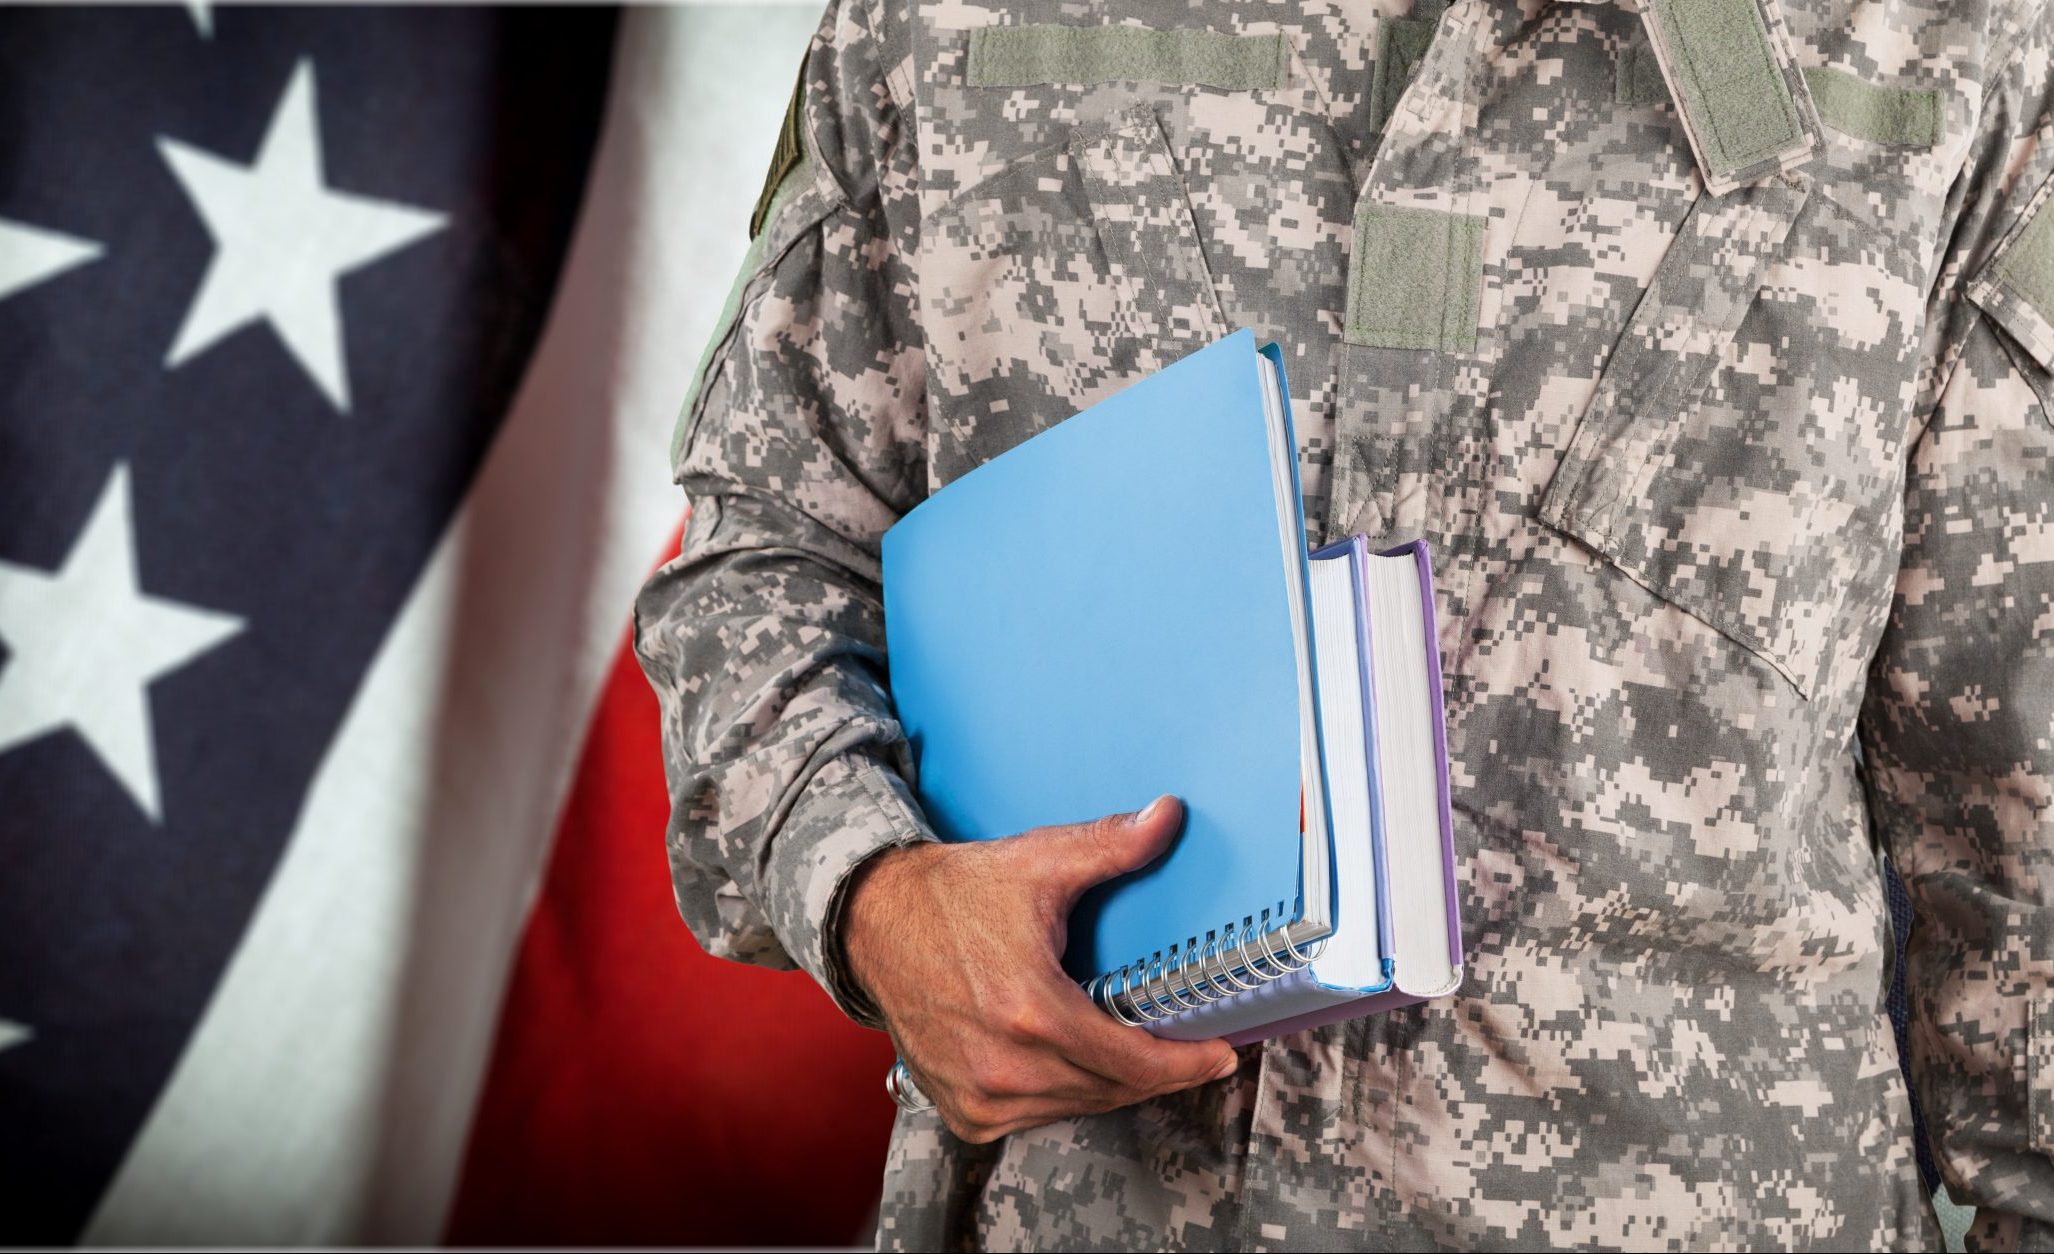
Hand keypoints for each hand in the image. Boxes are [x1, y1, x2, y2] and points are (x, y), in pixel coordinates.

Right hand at [843, 795, 1240, 1142]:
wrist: (875, 922)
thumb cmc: (955, 894)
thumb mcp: (1038, 862)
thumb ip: (1110, 845)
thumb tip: (1169, 816)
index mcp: (1033, 1011)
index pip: (1135, 1063)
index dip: (1186, 1064)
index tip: (1220, 1055)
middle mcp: (1005, 1066)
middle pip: (1113, 1090)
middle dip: (1158, 1072)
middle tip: (1191, 1052)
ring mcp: (980, 1096)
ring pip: (1078, 1108)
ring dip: (1112, 1086)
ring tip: (1140, 1055)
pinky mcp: (963, 1110)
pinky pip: (1036, 1117)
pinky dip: (1064, 1097)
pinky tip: (1078, 1066)